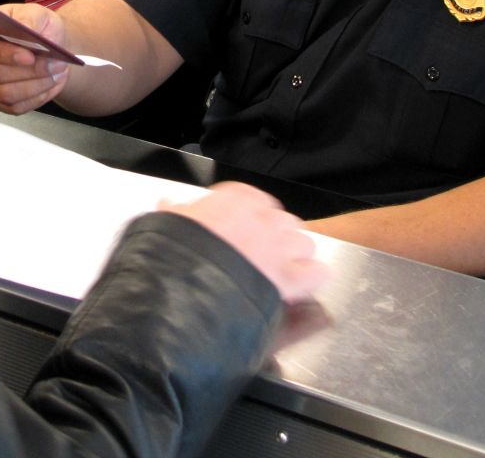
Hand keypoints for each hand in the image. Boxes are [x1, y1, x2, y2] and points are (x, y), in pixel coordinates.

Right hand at [0, 2, 69, 114]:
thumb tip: (26, 30)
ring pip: (6, 93)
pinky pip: (14, 106)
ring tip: (57, 73)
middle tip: (55, 64)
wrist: (48, 48)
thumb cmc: (37, 28)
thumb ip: (28, 19)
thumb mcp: (37, 13)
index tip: (29, 56)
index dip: (3, 54)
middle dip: (29, 71)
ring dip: (36, 85)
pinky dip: (36, 98)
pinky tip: (49, 85)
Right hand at [164, 183, 327, 303]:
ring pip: (304, 244)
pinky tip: (301, 286)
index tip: (245, 229)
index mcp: (238, 198)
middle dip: (277, 237)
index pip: (258, 200)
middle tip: (262, 253)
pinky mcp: (292, 277)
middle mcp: (265, 217)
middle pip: (285, 222)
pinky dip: (312, 279)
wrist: (189, 280)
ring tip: (280, 271)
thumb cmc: (180, 248)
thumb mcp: (170, 219)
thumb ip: (175, 211)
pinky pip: (318, 273)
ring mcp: (281, 246)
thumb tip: (166, 205)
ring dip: (295, 257)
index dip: (254, 218)